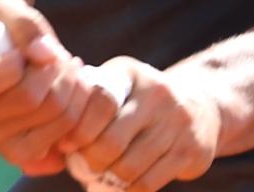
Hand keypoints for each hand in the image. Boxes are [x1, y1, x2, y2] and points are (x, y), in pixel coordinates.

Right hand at [0, 0, 96, 173]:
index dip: (17, 63)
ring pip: (49, 122)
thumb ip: (25, 24)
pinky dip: (73, 117)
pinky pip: (55, 145)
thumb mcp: (7, 10)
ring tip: (70, 70)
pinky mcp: (13, 154)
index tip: (24, 50)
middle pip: (27, 101)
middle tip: (63, 56)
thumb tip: (46, 54)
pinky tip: (71, 96)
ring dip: (71, 91)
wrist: (0, 54)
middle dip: (57, 72)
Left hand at [60, 57, 221, 191]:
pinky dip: (129, 190)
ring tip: (103, 174)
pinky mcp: (192, 150)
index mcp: (131, 73)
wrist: (201, 106)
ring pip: (129, 167)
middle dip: (90, 161)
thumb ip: (86, 104)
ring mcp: (178, 122)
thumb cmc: (139, 104)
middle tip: (83, 166)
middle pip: (112, 141)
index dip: (78, 129)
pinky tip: (123, 183)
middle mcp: (158, 93)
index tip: (67, 144)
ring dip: (110, 178)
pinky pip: (149, 183)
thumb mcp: (118, 88)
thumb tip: (52, 141)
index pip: (99, 101)